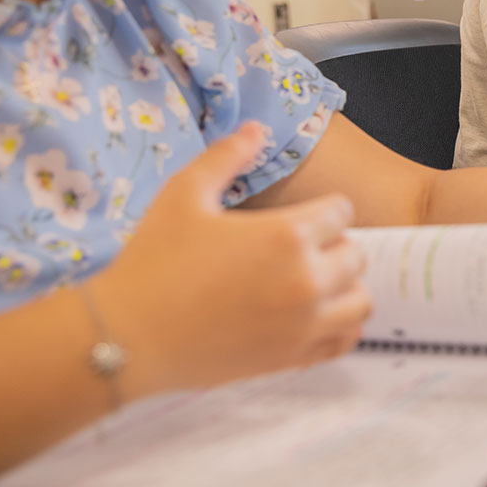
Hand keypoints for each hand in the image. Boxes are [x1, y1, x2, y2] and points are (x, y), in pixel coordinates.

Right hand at [88, 124, 371, 398]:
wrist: (126, 336)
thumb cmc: (153, 261)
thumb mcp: (184, 193)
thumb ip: (227, 156)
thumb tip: (257, 128)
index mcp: (288, 236)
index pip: (342, 212)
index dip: (322, 210)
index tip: (298, 218)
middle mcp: (307, 281)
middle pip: (356, 255)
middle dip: (333, 247)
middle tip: (298, 250)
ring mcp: (303, 325)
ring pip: (360, 301)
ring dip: (344, 288)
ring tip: (311, 282)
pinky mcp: (292, 358)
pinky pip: (343, 341)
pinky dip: (339, 327)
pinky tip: (311, 316)